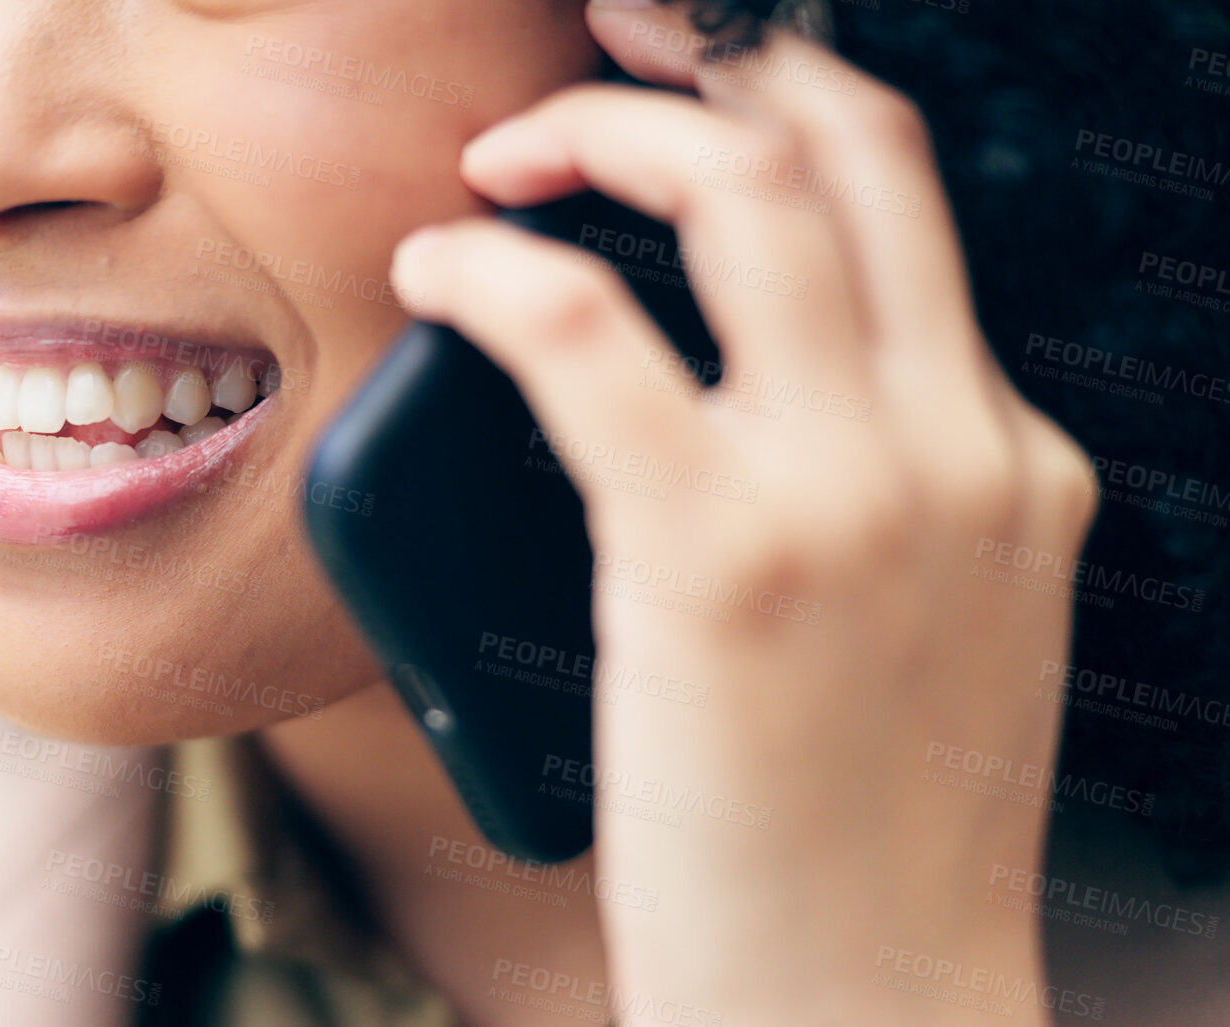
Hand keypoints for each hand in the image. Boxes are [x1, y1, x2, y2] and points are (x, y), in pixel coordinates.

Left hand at [389, 5, 1098, 1024]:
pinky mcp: (722, 556)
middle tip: (586, 89)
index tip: (681, 121)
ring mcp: (856, 494)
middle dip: (709, 76)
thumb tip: (708, 412)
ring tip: (501, 163)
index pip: (909, 215)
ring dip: (602, 134)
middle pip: (849, 154)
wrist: (863, 1010)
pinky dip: (493, 271)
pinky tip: (436, 274)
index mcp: (1011, 468)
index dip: (786, 124)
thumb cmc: (855, 850)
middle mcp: (958, 452)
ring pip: (738, 198)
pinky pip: (582, 331)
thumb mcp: (923, 645)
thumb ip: (871, 511)